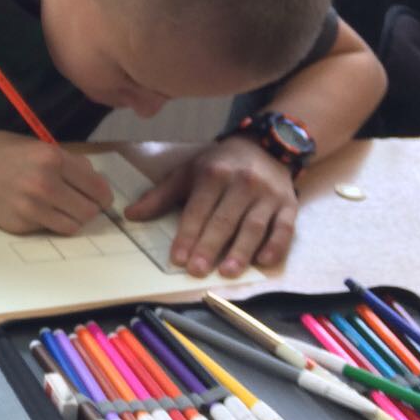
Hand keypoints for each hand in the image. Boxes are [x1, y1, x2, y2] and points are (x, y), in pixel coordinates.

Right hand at [0, 132, 114, 234]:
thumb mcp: (35, 145)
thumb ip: (65, 160)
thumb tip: (92, 177)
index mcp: (52, 159)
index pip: (97, 187)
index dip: (102, 194)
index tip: (100, 196)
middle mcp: (45, 185)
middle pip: (89, 210)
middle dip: (89, 208)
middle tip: (80, 203)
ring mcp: (32, 208)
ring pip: (73, 225)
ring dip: (72, 219)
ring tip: (61, 209)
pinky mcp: (21, 225)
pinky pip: (49, 229)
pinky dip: (50, 222)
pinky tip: (36, 210)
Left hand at [124, 138, 296, 276]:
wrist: (265, 147)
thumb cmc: (219, 165)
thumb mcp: (188, 173)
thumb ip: (161, 196)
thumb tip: (130, 215)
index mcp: (214, 174)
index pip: (198, 209)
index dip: (187, 234)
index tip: (178, 258)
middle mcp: (243, 184)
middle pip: (225, 220)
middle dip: (210, 246)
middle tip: (197, 270)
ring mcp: (268, 195)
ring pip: (254, 226)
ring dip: (241, 251)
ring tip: (227, 272)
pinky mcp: (289, 205)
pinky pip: (285, 228)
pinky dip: (276, 245)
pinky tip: (264, 262)